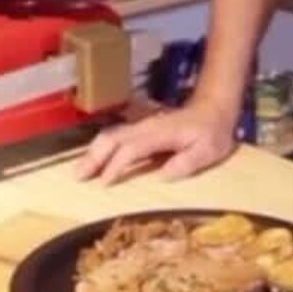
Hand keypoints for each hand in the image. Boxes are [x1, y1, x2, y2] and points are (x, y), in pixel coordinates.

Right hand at [75, 98, 237, 184]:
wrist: (214, 109)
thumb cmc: (212, 132)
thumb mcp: (208, 150)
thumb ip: (186, 163)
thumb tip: (162, 175)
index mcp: (160, 134)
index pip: (131, 149)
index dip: (116, 165)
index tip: (104, 183)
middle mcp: (146, 127)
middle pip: (112, 138)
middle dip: (94, 157)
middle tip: (78, 177)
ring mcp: (142, 125)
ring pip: (110, 134)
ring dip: (93, 151)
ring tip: (79, 171)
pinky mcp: (141, 127)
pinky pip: (115, 135)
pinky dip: (101, 147)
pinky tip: (93, 159)